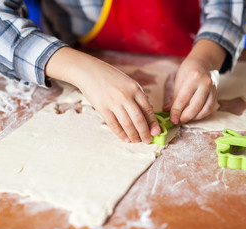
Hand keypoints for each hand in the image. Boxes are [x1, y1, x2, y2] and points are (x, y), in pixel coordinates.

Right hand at [46, 47, 160, 142]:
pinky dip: (120, 133)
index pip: (148, 109)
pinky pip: (114, 125)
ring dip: (133, 135)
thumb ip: (136, 97)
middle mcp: (126, 96)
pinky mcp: (102, 108)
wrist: (89, 71)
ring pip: (127, 124)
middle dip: (145, 132)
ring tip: (137, 141)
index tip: (157, 132)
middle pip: (139, 119)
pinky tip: (125, 138)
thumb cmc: (110, 77)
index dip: (153, 123)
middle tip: (148, 140)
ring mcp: (113, 102)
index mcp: (135, 88)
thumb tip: (146, 116)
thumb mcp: (128, 83)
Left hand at [164, 39, 225, 123]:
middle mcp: (206, 83)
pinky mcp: (216, 94)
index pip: (183, 98)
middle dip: (185, 117)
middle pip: (195, 106)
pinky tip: (193, 115)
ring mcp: (213, 89)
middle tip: (178, 121)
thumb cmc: (188, 70)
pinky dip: (201, 115)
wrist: (203, 62)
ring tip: (184, 119)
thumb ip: (174, 96)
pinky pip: (209, 109)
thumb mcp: (178, 79)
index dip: (176, 111)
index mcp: (194, 77)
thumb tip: (167, 110)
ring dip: (193, 117)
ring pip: (204, 109)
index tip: (172, 119)